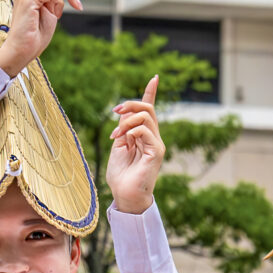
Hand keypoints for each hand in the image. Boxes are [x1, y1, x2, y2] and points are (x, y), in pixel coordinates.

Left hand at [105, 76, 164, 214]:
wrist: (125, 195)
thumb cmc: (121, 175)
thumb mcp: (119, 145)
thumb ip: (123, 129)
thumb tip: (124, 113)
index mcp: (144, 136)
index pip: (150, 110)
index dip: (151, 93)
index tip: (154, 78)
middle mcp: (153, 138)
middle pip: (147, 108)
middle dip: (129, 104)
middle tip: (114, 112)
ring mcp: (157, 144)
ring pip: (145, 116)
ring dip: (126, 121)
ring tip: (114, 136)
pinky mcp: (157, 152)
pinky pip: (145, 130)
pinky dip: (131, 130)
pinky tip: (123, 140)